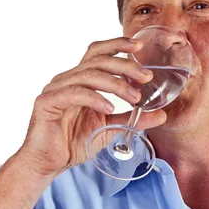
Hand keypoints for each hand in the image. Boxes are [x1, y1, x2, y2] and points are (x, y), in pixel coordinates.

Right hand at [16, 37, 166, 178]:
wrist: (47, 164)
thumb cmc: (73, 143)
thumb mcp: (109, 128)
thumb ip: (132, 119)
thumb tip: (161, 115)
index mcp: (79, 80)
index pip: (98, 53)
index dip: (117, 45)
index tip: (139, 46)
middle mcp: (67, 79)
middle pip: (98, 60)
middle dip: (125, 65)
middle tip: (147, 76)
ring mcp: (55, 88)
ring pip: (89, 75)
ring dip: (116, 84)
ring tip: (135, 97)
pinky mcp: (47, 102)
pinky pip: (74, 93)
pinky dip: (95, 97)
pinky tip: (109, 107)